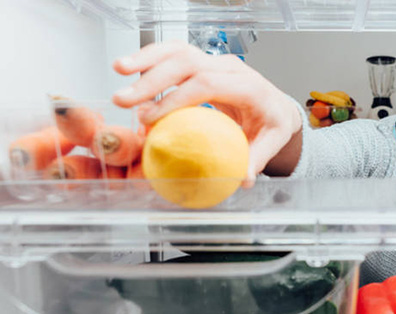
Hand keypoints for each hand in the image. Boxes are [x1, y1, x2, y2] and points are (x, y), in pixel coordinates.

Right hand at [112, 40, 301, 183]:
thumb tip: (243, 179)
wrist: (275, 106)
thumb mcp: (272, 142)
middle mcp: (231, 68)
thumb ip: (257, 159)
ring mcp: (216, 62)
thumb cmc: (271, 123)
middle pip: (188, 63)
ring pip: (178, 51)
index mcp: (249, 86)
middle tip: (125, 100)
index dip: (176, 98)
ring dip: (146, 59)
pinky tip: (129, 68)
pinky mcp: (203, 62)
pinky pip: (174, 54)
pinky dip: (151, 58)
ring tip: (119, 70)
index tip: (151, 118)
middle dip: (152, 79)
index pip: (208, 84)